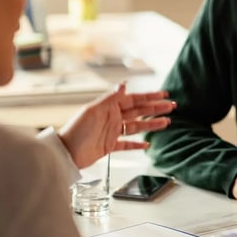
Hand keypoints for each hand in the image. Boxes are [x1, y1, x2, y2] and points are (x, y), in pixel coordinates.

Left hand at [58, 82, 176, 168]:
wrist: (66, 153)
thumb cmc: (76, 130)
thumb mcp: (93, 111)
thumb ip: (110, 98)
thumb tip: (123, 84)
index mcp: (110, 108)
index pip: (134, 100)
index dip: (150, 97)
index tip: (163, 94)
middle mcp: (113, 118)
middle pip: (139, 112)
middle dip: (156, 109)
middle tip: (171, 107)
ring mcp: (112, 132)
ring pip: (137, 127)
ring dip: (152, 124)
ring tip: (167, 122)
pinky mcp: (109, 146)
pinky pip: (127, 144)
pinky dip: (137, 144)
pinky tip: (147, 144)